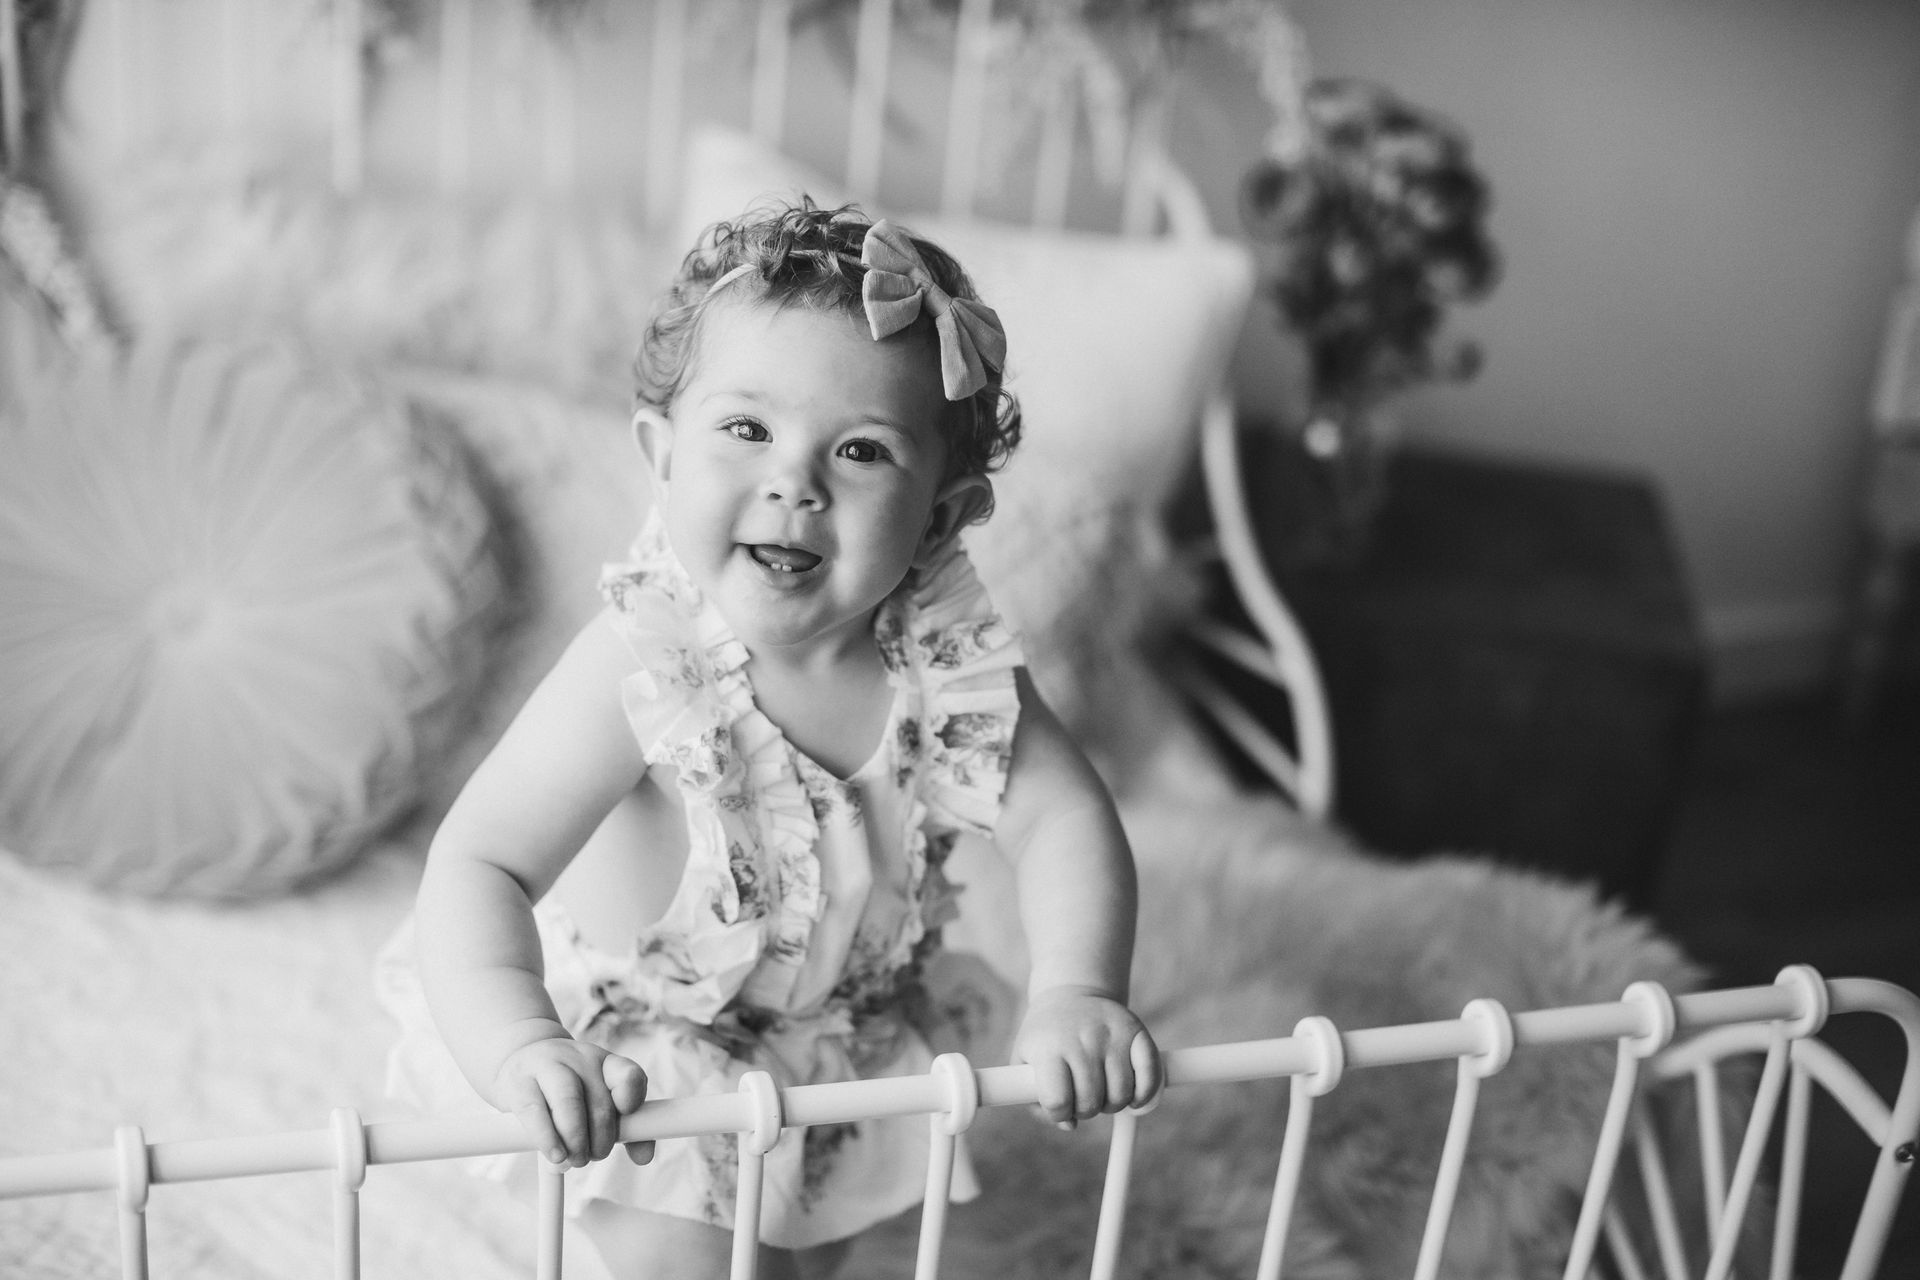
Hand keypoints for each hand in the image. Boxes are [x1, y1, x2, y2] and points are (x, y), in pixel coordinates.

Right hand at [492, 1037, 651, 1167]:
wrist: (518, 1062)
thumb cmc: (565, 1090)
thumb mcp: (598, 1101)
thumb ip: (625, 1128)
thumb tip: (644, 1156)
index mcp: (605, 1064)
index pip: (629, 1075)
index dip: (632, 1097)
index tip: (627, 1116)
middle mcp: (580, 1059)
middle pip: (600, 1101)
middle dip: (601, 1139)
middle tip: (592, 1157)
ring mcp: (548, 1065)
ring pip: (569, 1102)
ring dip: (576, 1140)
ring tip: (575, 1160)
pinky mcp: (519, 1081)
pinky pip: (535, 1111)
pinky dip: (547, 1138)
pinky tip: (555, 1153)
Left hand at [1012, 985, 1161, 1129]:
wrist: (1069, 993)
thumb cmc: (1045, 1037)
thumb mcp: (1024, 1061)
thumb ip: (1035, 1100)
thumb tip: (1068, 1125)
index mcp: (1048, 1048)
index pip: (1057, 1100)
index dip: (1059, 1114)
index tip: (1060, 1108)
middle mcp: (1080, 1039)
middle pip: (1090, 1102)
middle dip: (1086, 1111)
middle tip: (1083, 1100)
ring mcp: (1110, 1034)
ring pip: (1120, 1094)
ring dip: (1112, 1104)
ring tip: (1102, 1092)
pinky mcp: (1135, 1030)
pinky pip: (1150, 1075)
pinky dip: (1145, 1094)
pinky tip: (1133, 1097)